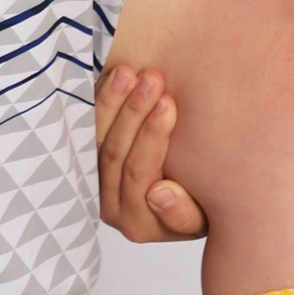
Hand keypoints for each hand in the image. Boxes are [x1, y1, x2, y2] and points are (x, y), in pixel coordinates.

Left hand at [95, 61, 207, 242]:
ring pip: (96, 138)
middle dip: (133, 111)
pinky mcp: (90, 162)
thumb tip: (158, 193)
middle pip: (115, 152)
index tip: (167, 102)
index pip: (138, 172)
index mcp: (137, 222)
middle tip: (152, 78)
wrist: (194, 204)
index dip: (151, 136)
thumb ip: (182, 215)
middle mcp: (110, 205)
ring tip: (128, 72)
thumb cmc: (206, 210)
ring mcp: (97, 183)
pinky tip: (111, 76)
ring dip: (112, 101)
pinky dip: (100, 102)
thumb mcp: (204, 219)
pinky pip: (87, 129)